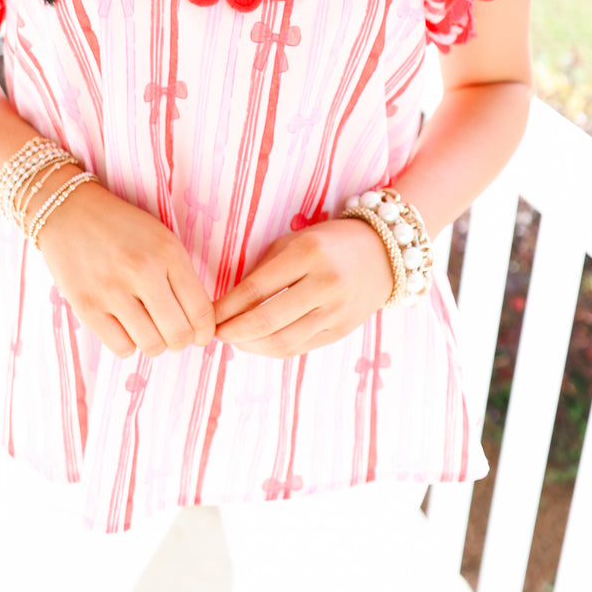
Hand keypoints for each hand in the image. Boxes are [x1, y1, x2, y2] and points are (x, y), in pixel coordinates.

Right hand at [35, 174, 215, 359]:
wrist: (69, 212)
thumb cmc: (121, 227)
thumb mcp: (161, 239)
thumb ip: (181, 276)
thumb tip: (198, 324)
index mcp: (168, 252)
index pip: (201, 310)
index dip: (205, 332)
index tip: (200, 335)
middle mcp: (142, 270)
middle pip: (179, 334)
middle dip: (181, 340)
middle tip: (174, 333)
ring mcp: (112, 290)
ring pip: (152, 346)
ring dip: (155, 342)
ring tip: (148, 327)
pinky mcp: (87, 306)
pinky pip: (122, 348)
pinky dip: (128, 343)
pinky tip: (124, 325)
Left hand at [212, 219, 393, 357]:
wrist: (382, 254)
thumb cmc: (327, 243)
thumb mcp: (294, 242)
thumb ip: (263, 270)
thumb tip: (227, 303)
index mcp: (308, 253)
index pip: (256, 288)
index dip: (227, 307)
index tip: (209, 315)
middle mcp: (325, 283)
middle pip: (267, 320)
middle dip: (234, 332)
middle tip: (215, 334)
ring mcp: (336, 311)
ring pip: (282, 341)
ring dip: (251, 346)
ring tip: (234, 340)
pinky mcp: (342, 330)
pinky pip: (300, 347)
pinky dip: (273, 349)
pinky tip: (257, 343)